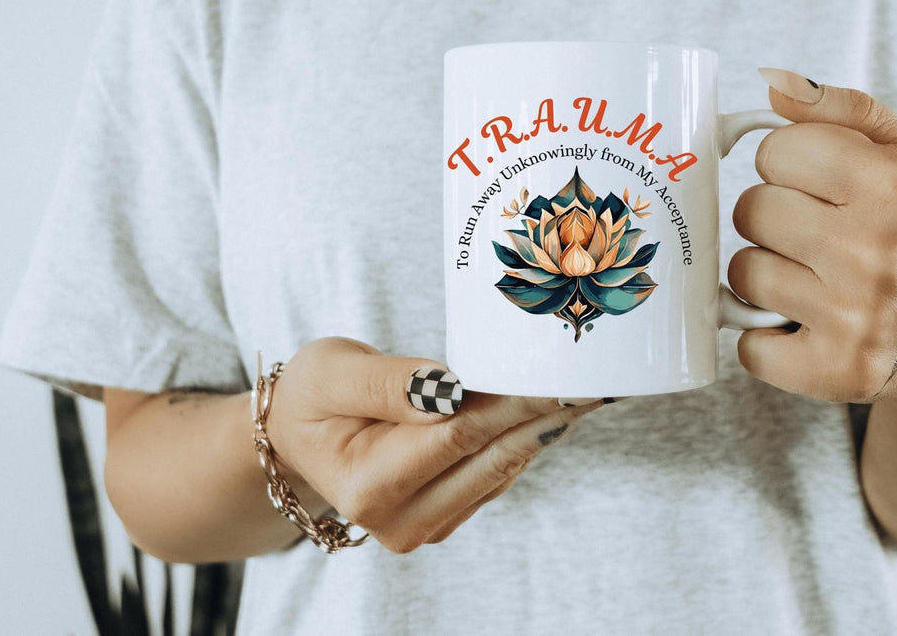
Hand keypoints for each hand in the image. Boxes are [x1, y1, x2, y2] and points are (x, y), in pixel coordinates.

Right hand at [265, 337, 606, 552]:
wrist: (298, 435)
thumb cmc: (313, 396)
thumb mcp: (333, 372)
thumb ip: (389, 382)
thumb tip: (449, 388)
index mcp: (368, 487)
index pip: (458, 436)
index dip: (513, 403)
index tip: (561, 376)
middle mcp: (400, 521)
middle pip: (491, 457)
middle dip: (546, 415)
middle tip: (598, 380)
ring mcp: (425, 524)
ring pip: (503, 468)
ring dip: (545, 426)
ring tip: (588, 387)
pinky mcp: (446, 515)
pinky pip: (498, 473)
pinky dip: (526, 437)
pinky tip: (555, 406)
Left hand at [728, 69, 896, 403]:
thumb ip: (844, 109)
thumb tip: (772, 82)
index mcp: (894, 186)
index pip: (775, 151)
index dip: (790, 164)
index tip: (818, 183)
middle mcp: (873, 251)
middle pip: (751, 210)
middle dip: (774, 217)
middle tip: (814, 233)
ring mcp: (852, 318)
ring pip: (743, 273)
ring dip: (767, 274)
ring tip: (812, 277)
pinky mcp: (835, 371)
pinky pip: (748, 346)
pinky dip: (765, 339)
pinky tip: (803, 325)